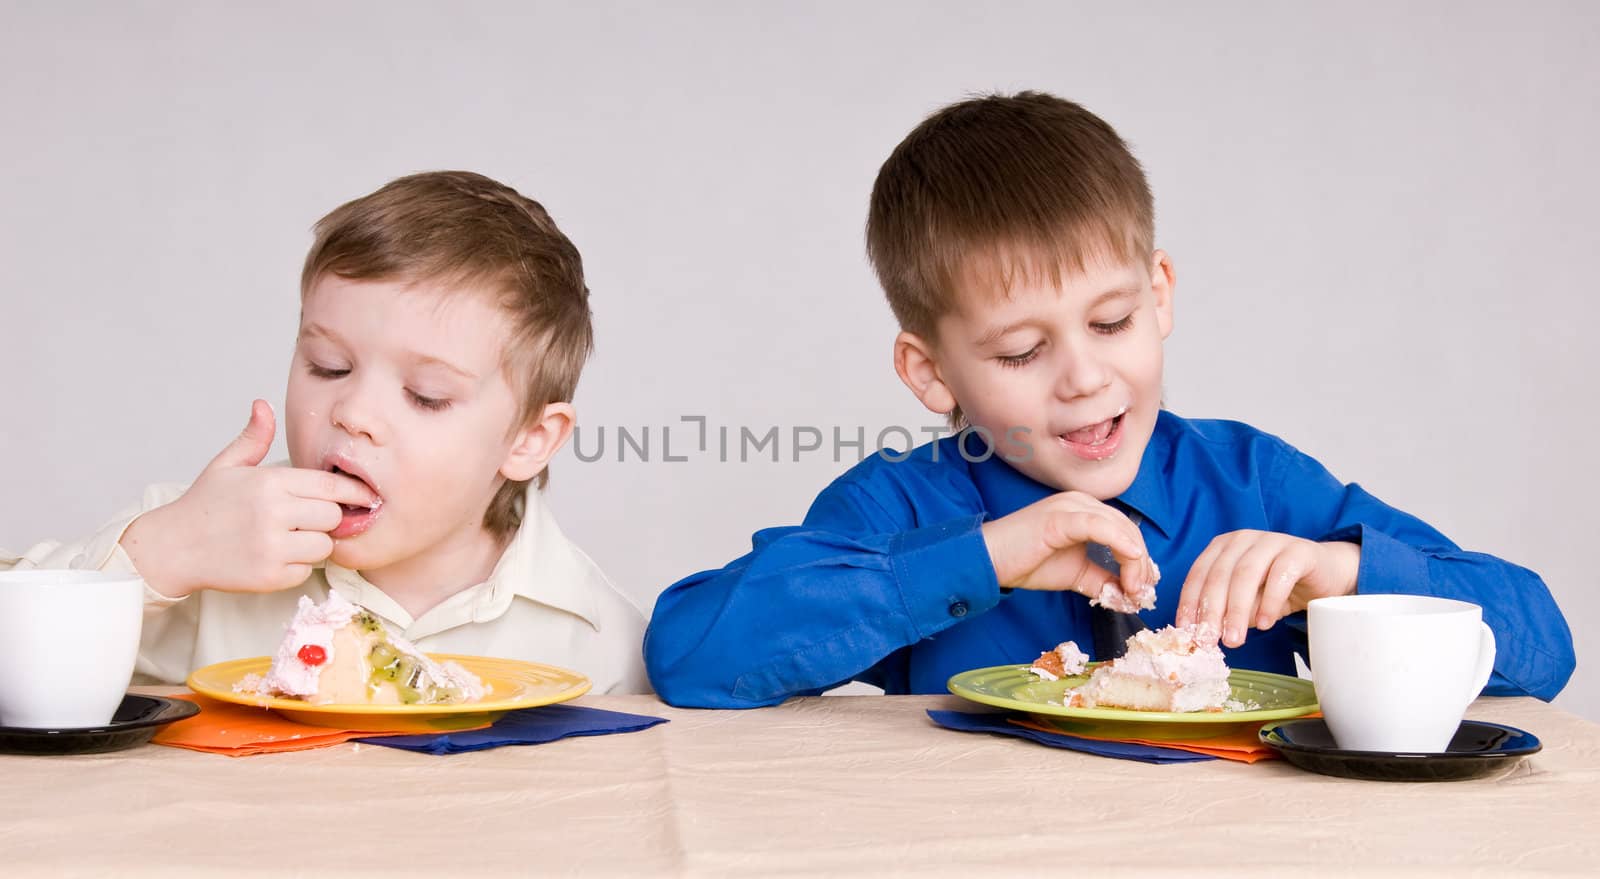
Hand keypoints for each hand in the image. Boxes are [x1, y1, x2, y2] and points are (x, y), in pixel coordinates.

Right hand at [120, 400, 379, 598]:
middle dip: (328, 517)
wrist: (172, 548)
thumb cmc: (203, 505)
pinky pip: (306, 571)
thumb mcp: (226, 465)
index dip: (352, 491)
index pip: (330, 485)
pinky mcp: (269, 576)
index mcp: (269, 483)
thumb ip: (253, 437)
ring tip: (292, 538)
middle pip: (333, 516)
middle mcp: (273, 513)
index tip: (364, 495)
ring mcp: (272, 547)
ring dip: (315, 543)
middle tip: (309, 518)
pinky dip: (298, 567)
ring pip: (324, 545)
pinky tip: (278, 557)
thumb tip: (263, 405)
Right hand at [980, 491, 1156, 608]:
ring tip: (1135, 588)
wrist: (990, 560)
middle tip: (1142, 592)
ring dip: (1135, 559)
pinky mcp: (1061, 518)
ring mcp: (1071, 507)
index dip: (1140, 560)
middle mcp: (1081, 502)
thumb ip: (1102, 580)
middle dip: (1141, 563)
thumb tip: (1128, 596)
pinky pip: (1100, 527)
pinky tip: (1131, 561)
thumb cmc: (1026, 563)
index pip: (1126, 530)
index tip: (1141, 589)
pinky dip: (1120, 544)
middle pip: (1128, 528)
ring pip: (1120, 527)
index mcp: (1085, 510)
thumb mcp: (1075, 574)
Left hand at [1175, 530, 1359, 646]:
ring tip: (1234, 639)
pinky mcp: (1299, 551)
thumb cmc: (1279, 586)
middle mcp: (1243, 540)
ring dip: (1237, 610)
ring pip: (1246, 575)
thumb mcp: (1246, 602)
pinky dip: (1269, 601)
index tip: (1186, 631)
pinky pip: (1280, 575)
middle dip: (1212, 612)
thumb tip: (1204, 635)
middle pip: (1220, 576)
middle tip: (1209, 640)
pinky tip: (1264, 623)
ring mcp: (1271, 541)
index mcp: (1223, 547)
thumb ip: (1226, 612)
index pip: (1198, 574)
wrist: (1325, 575)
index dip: (1190, 603)